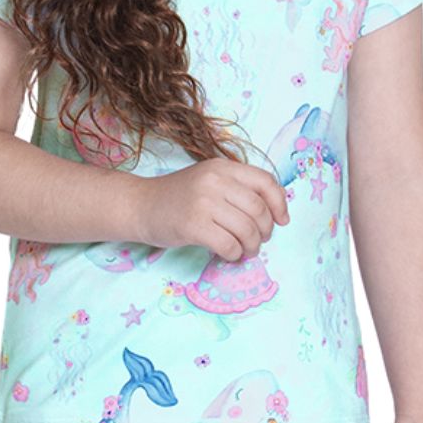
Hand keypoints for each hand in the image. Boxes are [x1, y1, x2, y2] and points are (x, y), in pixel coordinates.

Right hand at [134, 158, 289, 260]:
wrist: (141, 205)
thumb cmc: (178, 197)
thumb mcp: (209, 180)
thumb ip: (238, 188)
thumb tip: (275, 211)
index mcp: (223, 167)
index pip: (265, 182)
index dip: (280, 204)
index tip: (282, 221)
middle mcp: (215, 181)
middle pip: (258, 210)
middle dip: (266, 231)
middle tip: (260, 240)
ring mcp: (203, 202)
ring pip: (247, 230)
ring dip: (252, 246)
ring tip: (247, 250)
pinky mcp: (193, 225)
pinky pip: (228, 245)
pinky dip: (235, 254)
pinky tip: (229, 254)